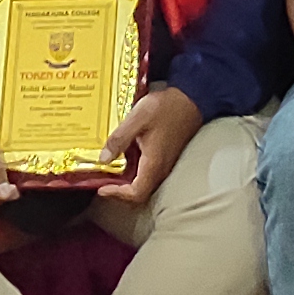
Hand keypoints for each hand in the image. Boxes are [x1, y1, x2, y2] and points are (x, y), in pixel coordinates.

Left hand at [95, 86, 206, 204]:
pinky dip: (132, 172)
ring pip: (143, 184)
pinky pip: (147, 173)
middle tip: (102, 181)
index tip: (102, 187)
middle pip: (139, 194)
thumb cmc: (167, 108)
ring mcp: (164, 164)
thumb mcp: (137, 119)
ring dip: (125, 182)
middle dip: (118, 191)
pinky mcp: (165, 157)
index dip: (116, 194)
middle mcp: (161, 168)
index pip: (136, 194)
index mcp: (154, 163)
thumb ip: (119, 139)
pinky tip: (123, 157)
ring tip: (109, 170)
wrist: (191, 99)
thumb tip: (103, 158)